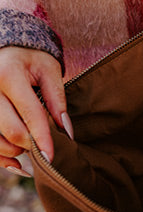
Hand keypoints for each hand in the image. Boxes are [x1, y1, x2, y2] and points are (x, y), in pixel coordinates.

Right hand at [0, 47, 68, 173]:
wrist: (6, 49)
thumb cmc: (30, 58)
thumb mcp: (49, 70)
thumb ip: (57, 99)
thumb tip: (66, 131)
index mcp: (8, 74)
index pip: (30, 113)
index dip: (42, 138)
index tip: (50, 157)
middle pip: (11, 130)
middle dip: (30, 144)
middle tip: (43, 146)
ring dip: (14, 150)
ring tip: (29, 145)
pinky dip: (0, 156)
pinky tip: (15, 162)